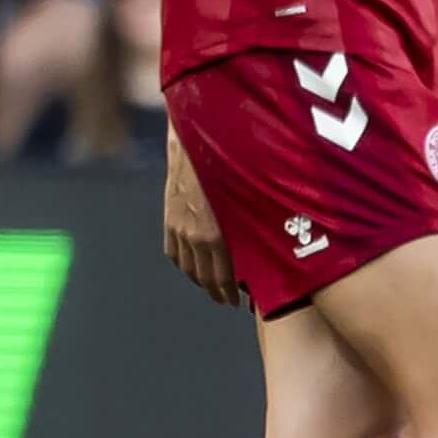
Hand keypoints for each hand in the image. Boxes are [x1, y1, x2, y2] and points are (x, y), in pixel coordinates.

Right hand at [162, 130, 236, 304]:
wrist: (195, 135)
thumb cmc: (231, 160)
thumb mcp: (248, 194)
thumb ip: (252, 222)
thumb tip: (269, 241)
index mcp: (214, 233)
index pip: (221, 277)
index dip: (228, 293)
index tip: (236, 302)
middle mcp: (193, 234)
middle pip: (203, 277)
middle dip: (215, 291)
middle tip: (226, 299)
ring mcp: (178, 225)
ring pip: (186, 266)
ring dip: (199, 279)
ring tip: (211, 284)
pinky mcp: (168, 214)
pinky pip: (172, 250)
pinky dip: (182, 262)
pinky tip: (191, 263)